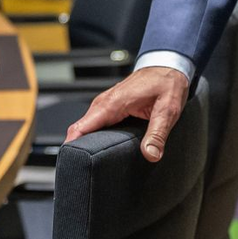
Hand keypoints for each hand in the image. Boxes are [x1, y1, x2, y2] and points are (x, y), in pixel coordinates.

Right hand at [66, 66, 189, 161]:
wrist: (168, 65)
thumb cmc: (166, 82)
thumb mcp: (167, 110)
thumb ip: (158, 134)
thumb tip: (151, 155)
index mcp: (113, 103)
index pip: (81, 127)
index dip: (71, 147)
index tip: (69, 164)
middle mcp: (104, 103)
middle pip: (79, 131)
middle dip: (77, 151)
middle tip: (81, 173)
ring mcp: (105, 104)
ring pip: (86, 128)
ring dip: (84, 145)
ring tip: (88, 167)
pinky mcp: (110, 107)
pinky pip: (95, 124)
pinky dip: (92, 137)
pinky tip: (99, 151)